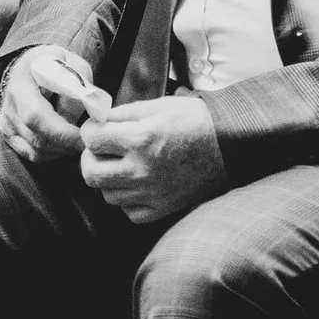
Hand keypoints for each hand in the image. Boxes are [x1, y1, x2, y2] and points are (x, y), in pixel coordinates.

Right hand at [0, 46, 99, 163]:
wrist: (33, 68)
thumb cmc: (55, 64)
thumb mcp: (70, 61)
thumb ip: (77, 80)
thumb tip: (86, 107)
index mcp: (21, 81)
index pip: (36, 116)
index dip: (62, 131)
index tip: (86, 134)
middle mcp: (9, 104)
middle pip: (37, 138)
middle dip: (67, 143)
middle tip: (88, 139)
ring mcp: (6, 122)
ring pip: (37, 150)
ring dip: (63, 149)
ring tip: (78, 136)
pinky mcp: (9, 135)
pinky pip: (33, 154)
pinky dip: (54, 153)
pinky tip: (65, 141)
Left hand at [78, 96, 226, 222]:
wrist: (229, 144)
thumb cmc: (195, 120)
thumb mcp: (158, 106)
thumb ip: (122, 114)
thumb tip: (96, 120)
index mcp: (140, 139)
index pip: (91, 139)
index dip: (90, 131)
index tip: (96, 129)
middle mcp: (142, 170)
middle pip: (90, 173)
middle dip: (90, 158)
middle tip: (101, 149)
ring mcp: (152, 193)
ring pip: (107, 194)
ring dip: (108, 179)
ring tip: (121, 165)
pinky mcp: (163, 208)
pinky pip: (129, 212)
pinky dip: (128, 200)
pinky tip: (136, 184)